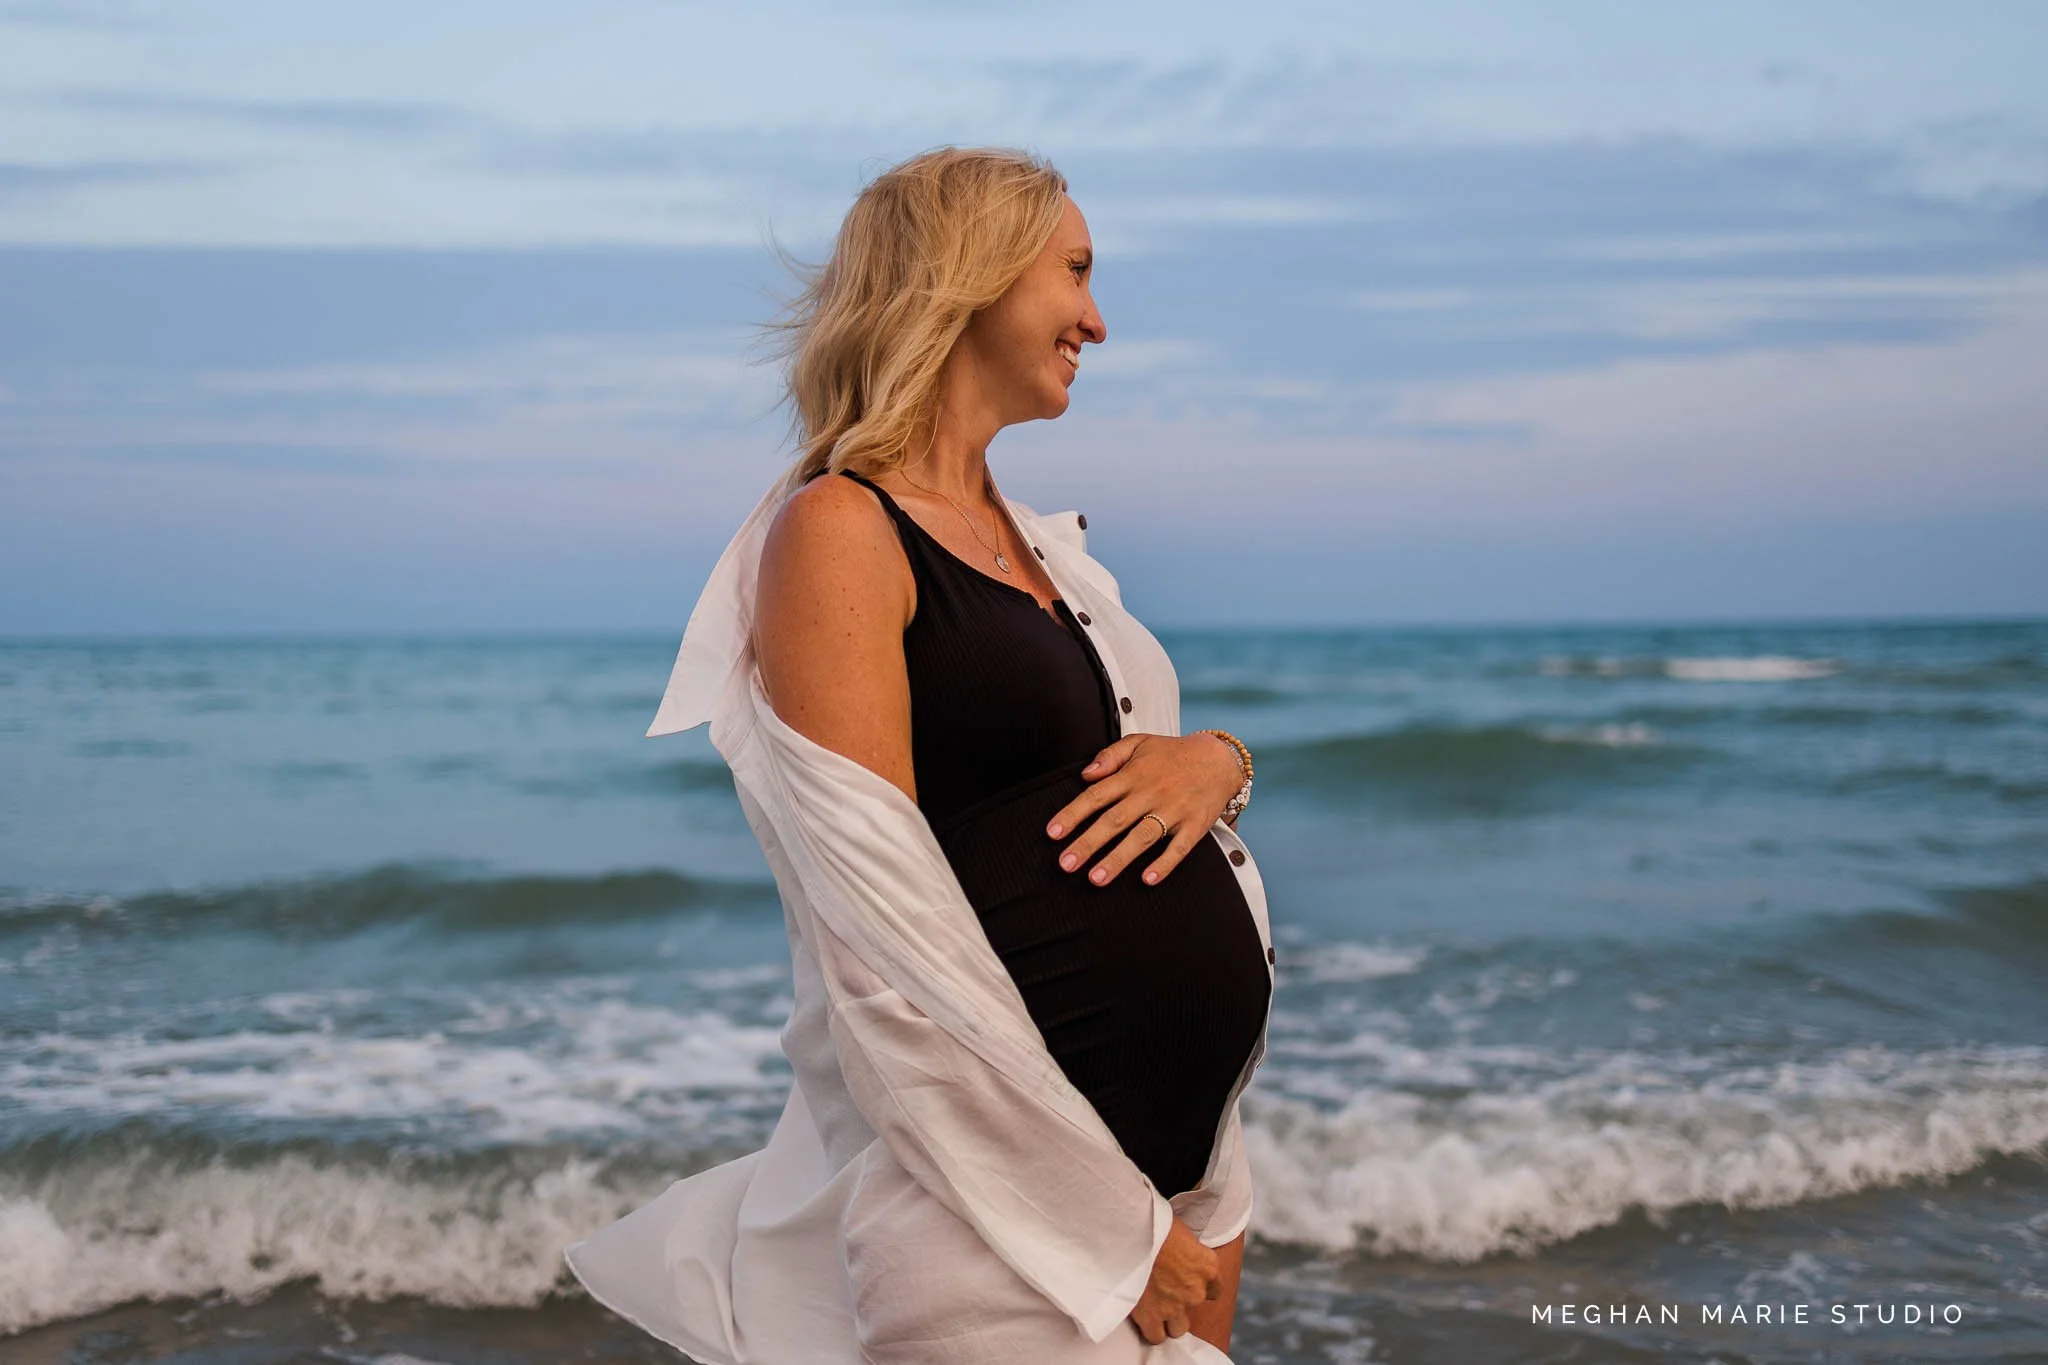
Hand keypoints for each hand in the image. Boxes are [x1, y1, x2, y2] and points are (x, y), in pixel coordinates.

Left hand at [1046, 732, 1243, 886]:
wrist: (1220, 758)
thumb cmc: (1174, 754)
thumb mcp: (1139, 742)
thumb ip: (1109, 755)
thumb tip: (1085, 773)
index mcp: (1133, 775)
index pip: (1096, 796)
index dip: (1072, 815)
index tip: (1053, 833)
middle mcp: (1150, 793)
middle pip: (1114, 821)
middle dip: (1088, 843)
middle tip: (1066, 864)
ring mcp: (1174, 810)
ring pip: (1142, 837)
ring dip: (1118, 858)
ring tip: (1096, 878)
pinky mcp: (1195, 825)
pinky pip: (1179, 848)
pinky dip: (1165, 864)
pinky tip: (1148, 879)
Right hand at [1129, 1217, 1220, 1344]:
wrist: (1132, 1232)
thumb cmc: (1154, 1222)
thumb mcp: (1182, 1232)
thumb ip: (1189, 1251)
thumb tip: (1181, 1254)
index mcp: (1208, 1266)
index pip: (1215, 1290)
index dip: (1200, 1287)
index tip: (1187, 1283)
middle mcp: (1196, 1290)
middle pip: (1195, 1309)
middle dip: (1181, 1304)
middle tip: (1165, 1292)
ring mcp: (1175, 1306)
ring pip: (1178, 1328)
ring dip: (1168, 1320)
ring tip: (1153, 1307)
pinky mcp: (1153, 1316)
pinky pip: (1156, 1336)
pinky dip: (1150, 1330)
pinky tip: (1143, 1319)